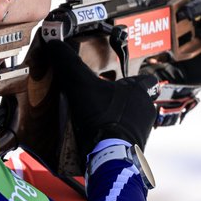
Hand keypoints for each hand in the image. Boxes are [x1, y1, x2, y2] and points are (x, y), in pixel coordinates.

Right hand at [41, 39, 157, 155]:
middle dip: (120, 102)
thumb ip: (68, 63)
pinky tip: (98, 140)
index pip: (146, 79)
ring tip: (96, 122)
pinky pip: (126, 141)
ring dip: (117, 121)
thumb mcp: (80, 85)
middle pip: (136, 101)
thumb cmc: (102, 117)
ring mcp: (143, 132)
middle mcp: (146, 111)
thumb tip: (54, 43)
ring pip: (132, 121)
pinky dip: (114, 139)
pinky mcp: (135, 150)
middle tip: (100, 102)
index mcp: (139, 92)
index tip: (119, 81)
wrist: (110, 157)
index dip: (133, 79)